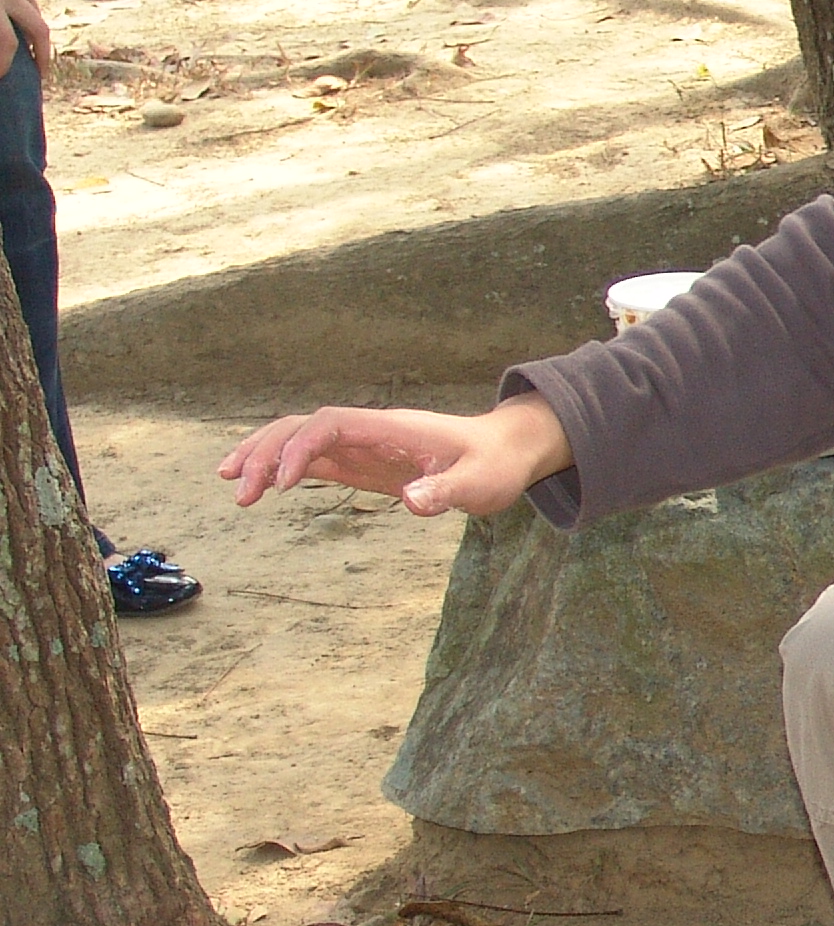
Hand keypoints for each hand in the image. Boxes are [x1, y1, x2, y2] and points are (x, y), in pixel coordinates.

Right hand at [219, 393, 573, 517]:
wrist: (506, 452)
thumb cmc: (495, 465)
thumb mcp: (479, 482)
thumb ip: (447, 490)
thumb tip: (413, 501)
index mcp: (391, 428)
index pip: (330, 424)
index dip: (300, 447)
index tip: (281, 484)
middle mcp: (369, 431)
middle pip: (302, 427)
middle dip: (265, 452)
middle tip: (238, 491)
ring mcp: (363, 446)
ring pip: (300, 440)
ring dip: (263, 458)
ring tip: (234, 490)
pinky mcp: (363, 463)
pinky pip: (314, 459)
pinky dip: (283, 469)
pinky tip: (260, 490)